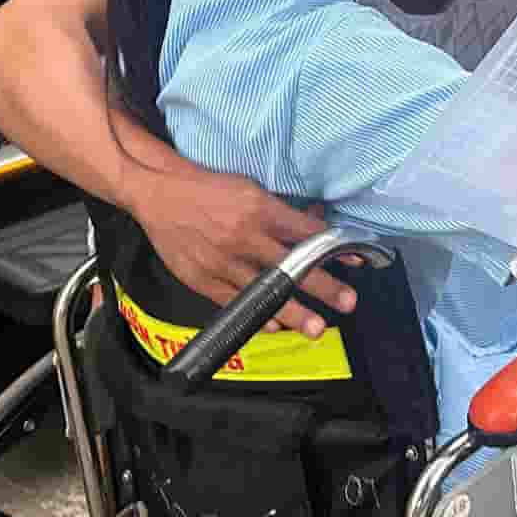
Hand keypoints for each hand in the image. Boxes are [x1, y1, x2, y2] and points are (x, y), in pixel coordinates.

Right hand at [125, 167, 349, 335]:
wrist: (159, 194)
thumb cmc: (207, 189)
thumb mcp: (248, 188)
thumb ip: (279, 212)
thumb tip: (314, 225)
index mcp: (258, 209)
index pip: (305, 232)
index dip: (333, 247)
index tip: (357, 259)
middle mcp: (244, 237)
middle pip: (291, 266)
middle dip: (323, 285)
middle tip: (348, 301)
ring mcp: (223, 261)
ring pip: (264, 291)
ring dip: (293, 311)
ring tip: (316, 327)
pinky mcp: (203, 279)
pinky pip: (234, 303)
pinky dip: (255, 315)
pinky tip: (273, 324)